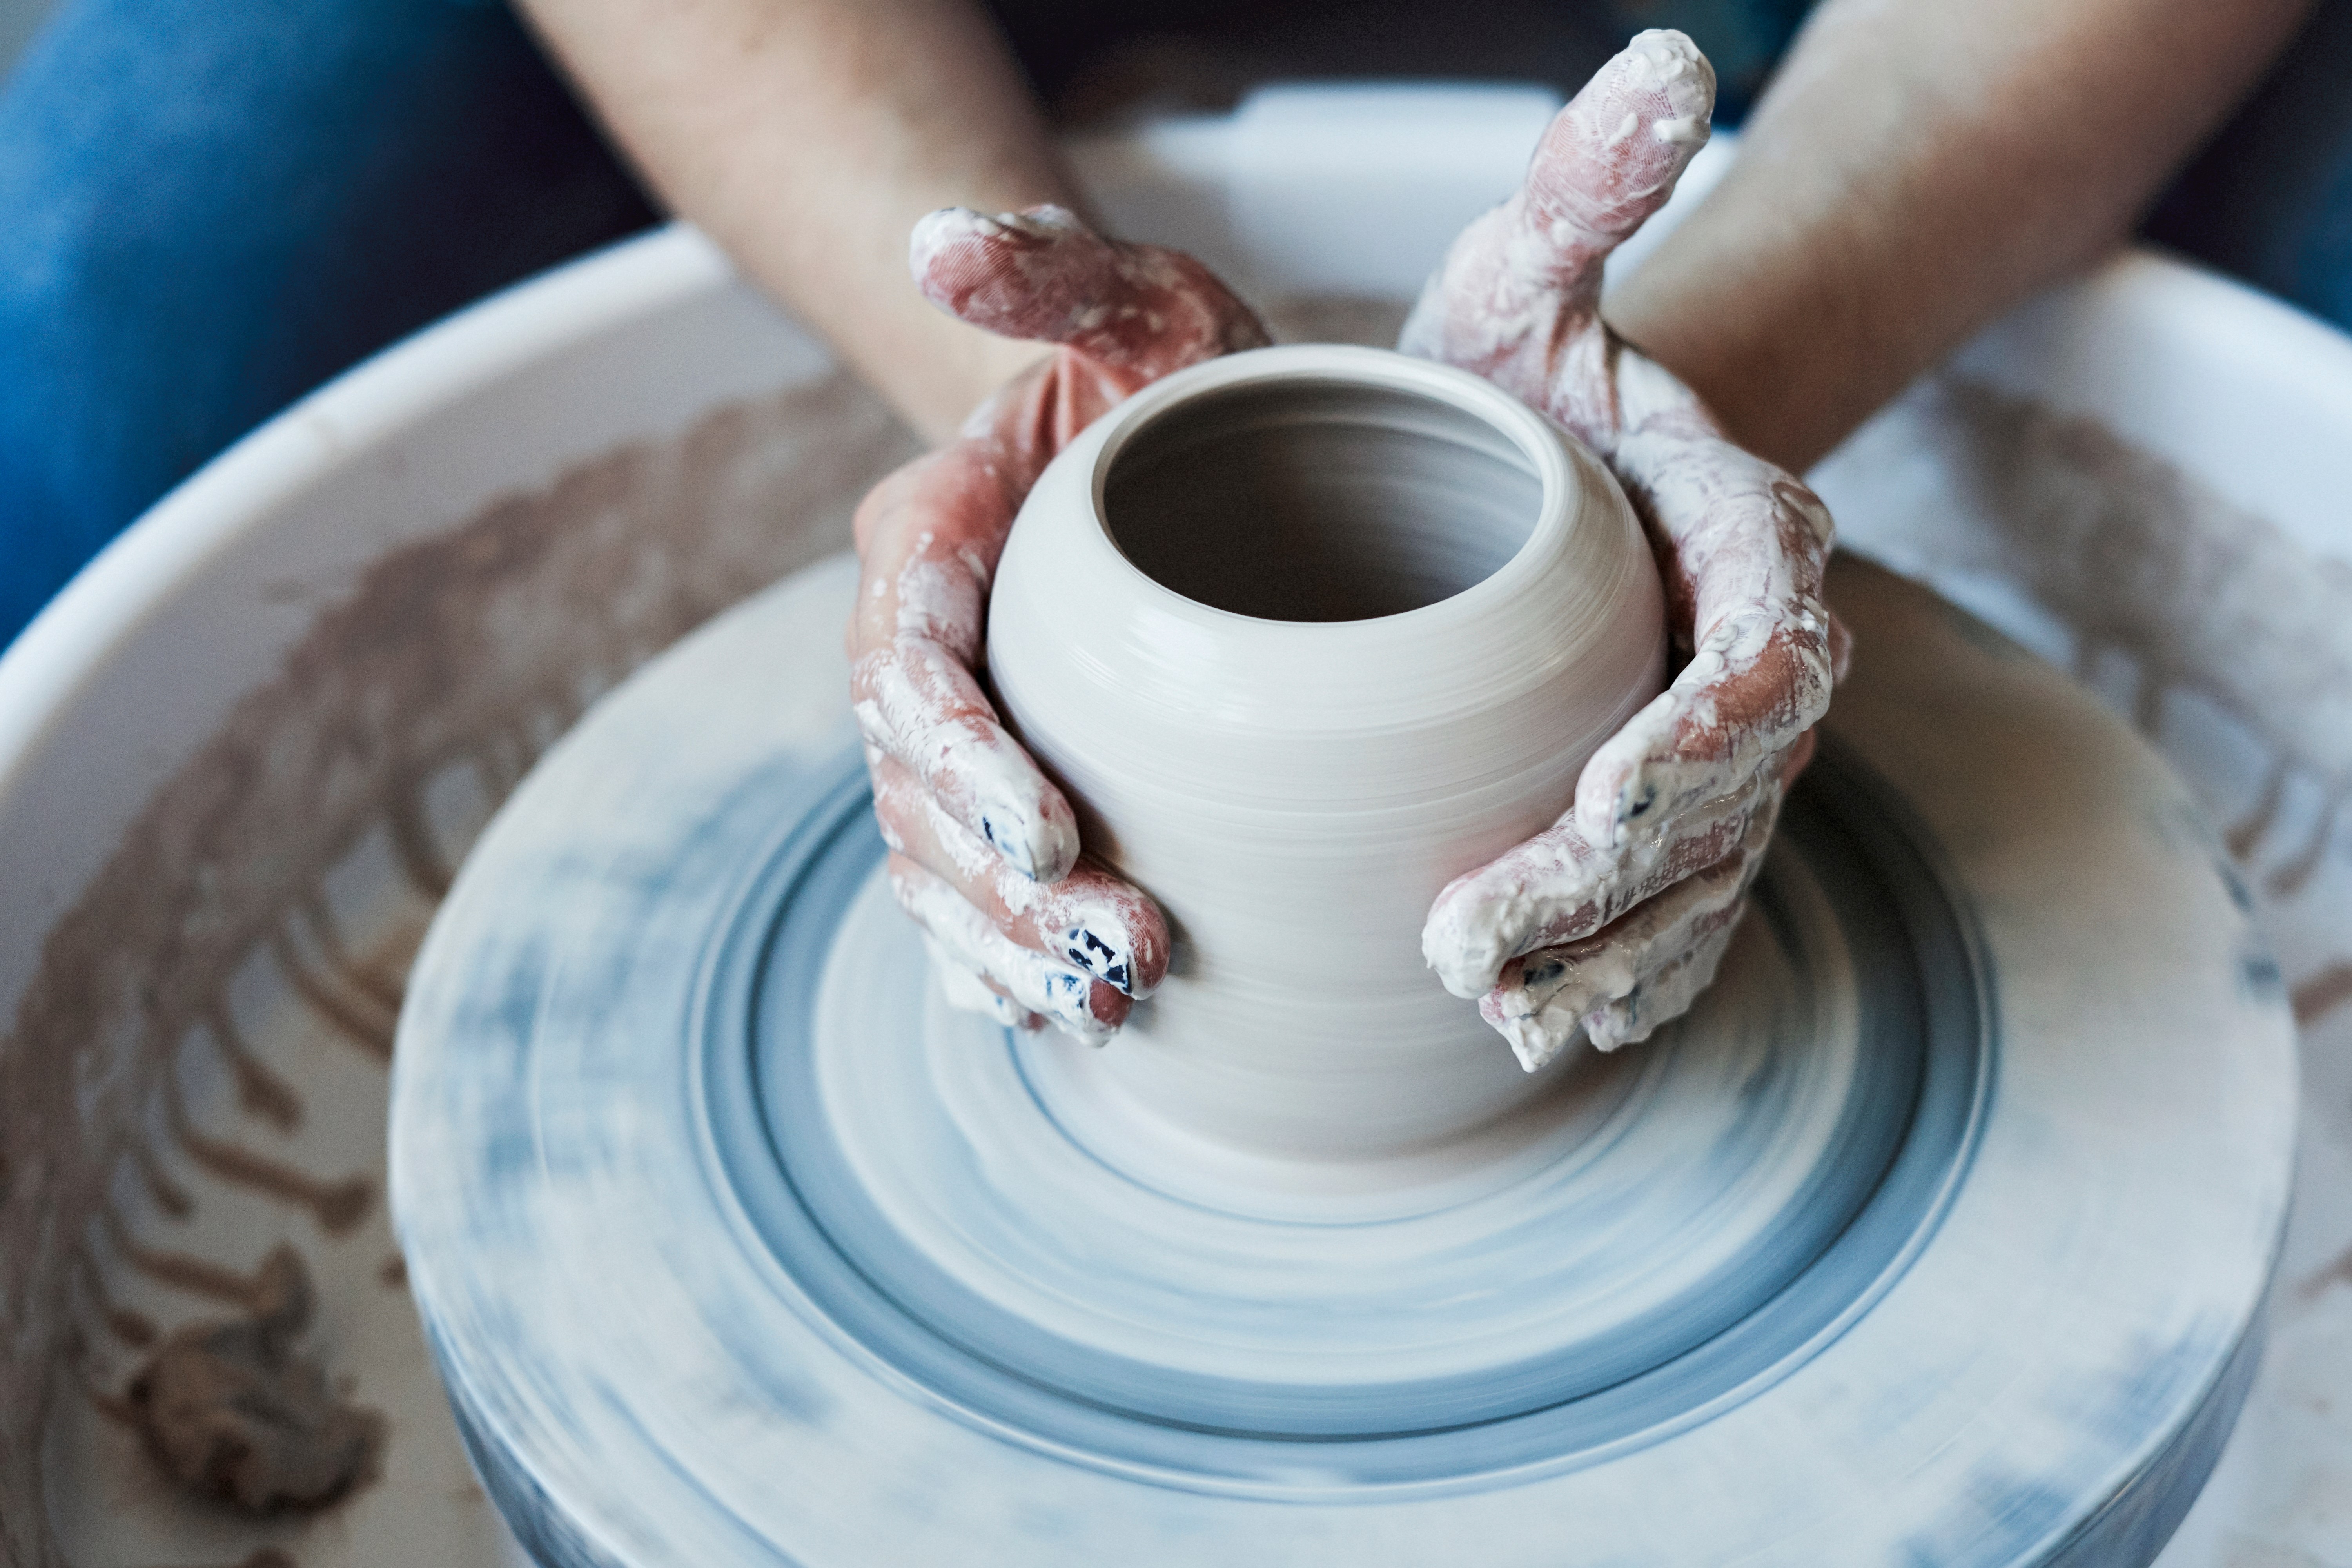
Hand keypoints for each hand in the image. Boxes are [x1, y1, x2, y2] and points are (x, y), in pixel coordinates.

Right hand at [849, 206, 1269, 1040]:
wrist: (1166, 442)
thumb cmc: (1160, 370)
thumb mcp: (1137, 296)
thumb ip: (1050, 270)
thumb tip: (944, 246)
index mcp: (931, 541)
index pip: (913, 662)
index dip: (960, 753)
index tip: (1050, 827)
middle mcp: (920, 648)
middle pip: (918, 795)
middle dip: (1005, 887)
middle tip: (1121, 953)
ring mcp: (956, 733)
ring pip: (935, 867)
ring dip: (1007, 948)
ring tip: (1107, 1008)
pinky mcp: (1002, 790)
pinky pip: (966, 896)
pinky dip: (998, 964)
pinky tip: (1062, 1020)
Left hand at [1404, 30, 1849, 1068]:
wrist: (1525, 455)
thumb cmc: (1523, 367)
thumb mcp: (1534, 269)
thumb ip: (1590, 186)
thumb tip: (1660, 55)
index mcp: (1747, 529)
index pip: (1761, 646)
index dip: (1703, 730)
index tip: (1603, 795)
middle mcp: (1754, 650)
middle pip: (1725, 797)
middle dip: (1613, 882)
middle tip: (1473, 942)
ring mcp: (1715, 746)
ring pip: (1700, 880)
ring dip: (1607, 956)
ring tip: (1494, 1011)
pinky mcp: (1669, 811)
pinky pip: (1675, 915)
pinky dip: (1619, 978)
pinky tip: (1537, 1034)